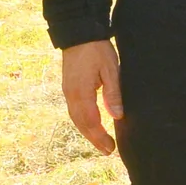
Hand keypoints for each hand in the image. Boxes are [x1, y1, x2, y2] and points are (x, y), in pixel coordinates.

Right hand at [61, 39, 123, 153]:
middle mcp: (71, 95)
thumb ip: (113, 94)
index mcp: (81, 92)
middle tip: (108, 151)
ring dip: (87, 132)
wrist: (78, 33)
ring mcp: (67, 91)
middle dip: (94, 138)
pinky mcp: (68, 87)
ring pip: (76, 118)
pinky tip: (91, 125)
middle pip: (81, 123)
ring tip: (100, 142)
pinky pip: (74, 110)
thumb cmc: (97, 50)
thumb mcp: (111, 70)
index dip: (100, 137)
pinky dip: (83, 121)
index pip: (91, 122)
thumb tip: (117, 117)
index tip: (110, 148)